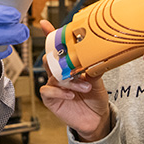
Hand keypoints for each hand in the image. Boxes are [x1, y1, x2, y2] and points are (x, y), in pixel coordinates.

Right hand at [38, 20, 110, 141]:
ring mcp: (54, 86)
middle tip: (68, 59)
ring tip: (85, 86)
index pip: (58, 48)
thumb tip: (98, 55)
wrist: (97, 118)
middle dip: (57, 57)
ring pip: (53, 75)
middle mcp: (59, 74)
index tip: (45, 25)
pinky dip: (60, 92)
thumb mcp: (98, 80)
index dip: (50, 36)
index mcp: (69, 66)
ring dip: (69, 80)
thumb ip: (94, 67)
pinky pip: (48, 90)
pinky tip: (71, 95)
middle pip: (50, 59)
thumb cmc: (96, 97)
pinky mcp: (51, 99)